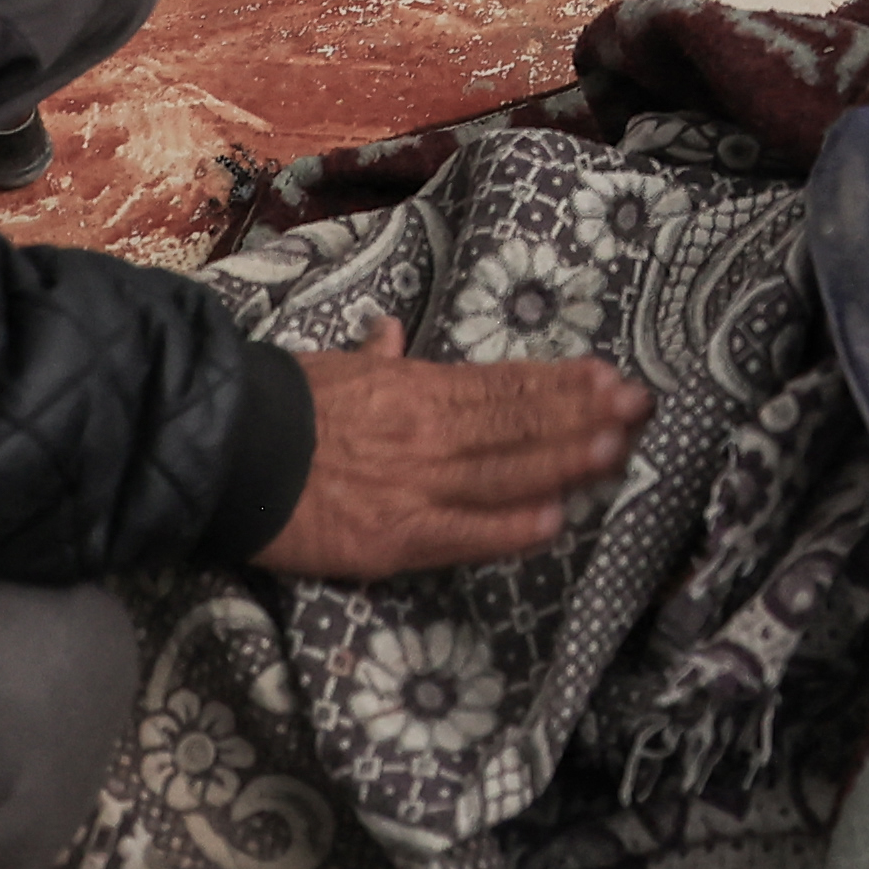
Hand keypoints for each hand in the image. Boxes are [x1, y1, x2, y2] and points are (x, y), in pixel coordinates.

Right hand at [247, 320, 650, 577]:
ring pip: (506, 471)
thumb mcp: (332, 366)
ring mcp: (416, 485)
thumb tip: (390, 332)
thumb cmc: (279, 406)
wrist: (227, 451)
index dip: (559, 382)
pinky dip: (509, 529)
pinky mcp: (393, 537)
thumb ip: (374, 357)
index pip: (502, 384)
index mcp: (415, 388)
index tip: (608, 376)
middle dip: (584, 414)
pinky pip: (464, 533)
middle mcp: (427, 432)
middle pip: (518, 422)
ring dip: (566, 459)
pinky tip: (554, 520)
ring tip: (618, 449)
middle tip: (641, 406)